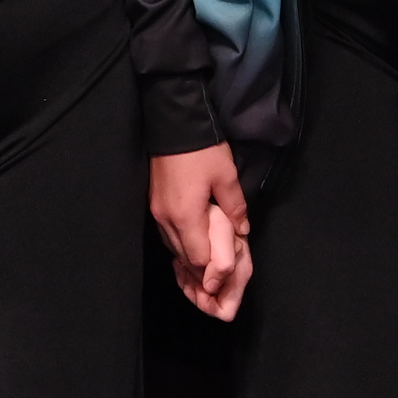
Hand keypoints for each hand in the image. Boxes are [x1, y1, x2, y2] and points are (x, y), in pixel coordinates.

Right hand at [151, 144, 253, 321]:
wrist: (174, 123)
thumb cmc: (203, 150)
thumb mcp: (226, 177)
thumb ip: (235, 208)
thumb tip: (243, 230)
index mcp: (186, 216)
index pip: (198, 258)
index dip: (213, 270)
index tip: (227, 274)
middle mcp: (167, 219)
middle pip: (183, 257)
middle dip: (202, 268)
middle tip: (220, 273)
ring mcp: (157, 212)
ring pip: (173, 247)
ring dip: (190, 255)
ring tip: (209, 260)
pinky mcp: (154, 204)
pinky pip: (168, 234)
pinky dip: (181, 242)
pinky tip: (193, 241)